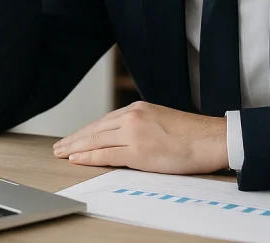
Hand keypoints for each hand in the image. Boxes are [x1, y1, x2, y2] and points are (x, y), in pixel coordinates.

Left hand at [53, 101, 227, 174]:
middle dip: (74, 139)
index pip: (102, 121)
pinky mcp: (138, 151)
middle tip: (58, 147)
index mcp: (136, 109)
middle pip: (94, 130)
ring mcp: (133, 133)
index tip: (72, 138)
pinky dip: (88, 157)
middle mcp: (131, 117)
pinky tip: (76, 159)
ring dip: (75, 148)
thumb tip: (122, 137)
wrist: (211, 139)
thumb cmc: (191, 135)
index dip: (84, 131)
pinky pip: (106, 155)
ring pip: (96, 141)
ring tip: (61, 153)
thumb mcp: (159, 120)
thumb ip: (139, 125)